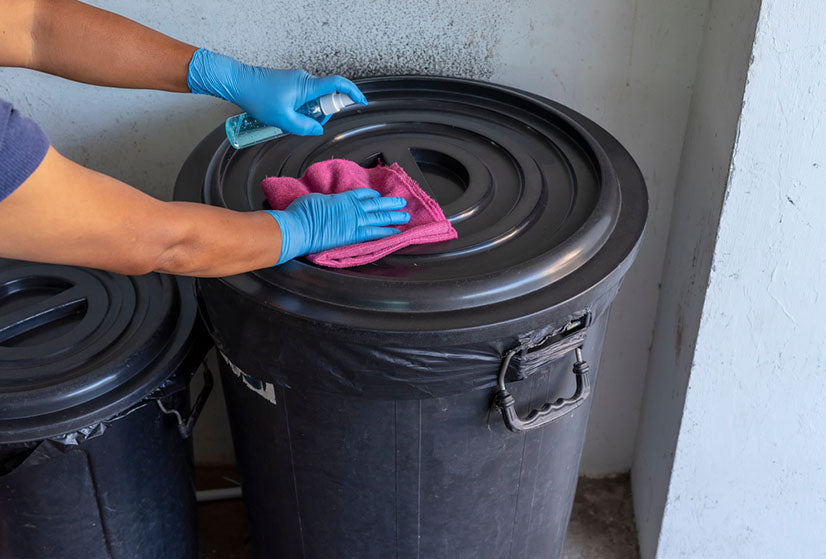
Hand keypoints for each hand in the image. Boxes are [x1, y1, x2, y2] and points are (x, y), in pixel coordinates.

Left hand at [187, 48, 366, 134]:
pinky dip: (299, 109)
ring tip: (287, 119)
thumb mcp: (283, 119)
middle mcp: (305, 80)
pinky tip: (283, 115)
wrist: (238, 83)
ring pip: (313, 100)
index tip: (361, 101)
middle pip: (325, 97)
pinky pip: (303, 98)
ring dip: (306, 113)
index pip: (338, 84)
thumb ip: (304, 127)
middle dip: (320, 114)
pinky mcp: (290, 83)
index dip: (352, 93)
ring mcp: (297, 80)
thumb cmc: (257, 97)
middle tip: (304, 124)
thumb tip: (317, 129)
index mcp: (307, 86)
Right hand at [265, 189, 408, 263]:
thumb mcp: (315, 199)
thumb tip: (329, 203)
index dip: (372, 195)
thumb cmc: (301, 213)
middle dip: (390, 203)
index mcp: (342, 198)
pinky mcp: (354, 237)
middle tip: (402, 203)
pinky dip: (387, 232)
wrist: (298, 228)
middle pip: (376, 204)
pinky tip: (396, 232)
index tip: (378, 195)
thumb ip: (327, 201)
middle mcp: (352, 209)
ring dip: (394, 216)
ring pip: (380, 217)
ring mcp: (355, 222)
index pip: (362, 194)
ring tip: (405, 216)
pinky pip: (376, 233)